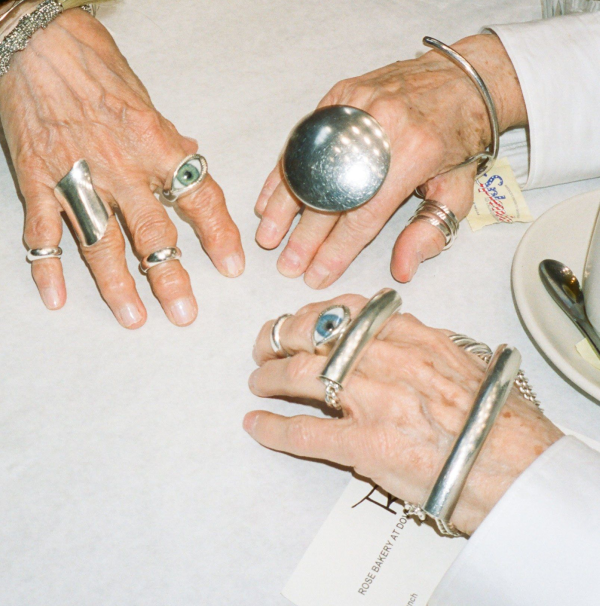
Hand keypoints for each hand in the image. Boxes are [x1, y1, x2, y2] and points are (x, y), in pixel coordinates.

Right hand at [0, 6, 243, 324]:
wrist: (34, 40)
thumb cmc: (94, 62)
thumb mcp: (145, 96)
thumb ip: (168, 136)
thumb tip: (193, 157)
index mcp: (154, 141)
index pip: (198, 194)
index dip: (218, 233)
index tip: (232, 266)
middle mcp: (120, 165)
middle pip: (152, 230)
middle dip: (170, 276)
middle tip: (185, 314)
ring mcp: (76, 176)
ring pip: (100, 242)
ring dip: (117, 285)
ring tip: (134, 318)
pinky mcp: (36, 179)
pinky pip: (43, 231)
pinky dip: (46, 266)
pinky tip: (56, 298)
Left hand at [245, 295, 561, 534]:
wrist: (517, 465)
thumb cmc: (495, 416)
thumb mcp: (458, 357)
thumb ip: (420, 341)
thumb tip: (394, 333)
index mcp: (408, 334)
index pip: (344, 309)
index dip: (311, 313)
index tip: (297, 319)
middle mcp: (384, 356)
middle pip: (312, 334)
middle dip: (279, 338)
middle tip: (264, 345)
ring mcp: (371, 399)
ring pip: (300, 375)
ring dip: (271, 377)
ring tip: (259, 382)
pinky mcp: (364, 444)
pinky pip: (305, 431)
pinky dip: (273, 427)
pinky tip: (256, 424)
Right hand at [255, 33, 526, 285]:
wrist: (464, 76)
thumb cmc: (461, 136)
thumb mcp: (459, 189)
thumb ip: (430, 230)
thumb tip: (402, 269)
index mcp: (415, 153)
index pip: (365, 213)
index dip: (337, 249)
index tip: (317, 274)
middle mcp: (381, 126)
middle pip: (331, 192)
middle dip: (306, 236)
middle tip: (287, 264)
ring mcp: (357, 106)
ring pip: (308, 163)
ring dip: (284, 205)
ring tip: (268, 236)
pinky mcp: (341, 95)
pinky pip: (304, 138)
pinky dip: (285, 171)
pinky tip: (271, 197)